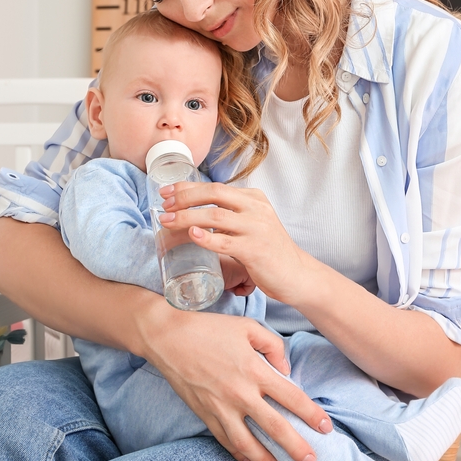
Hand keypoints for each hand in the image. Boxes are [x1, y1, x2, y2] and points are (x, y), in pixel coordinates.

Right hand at [139, 299, 332, 460]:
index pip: (291, 397)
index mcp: (255, 370)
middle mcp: (241, 393)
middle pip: (275, 427)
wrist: (168, 338)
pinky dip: (240, 455)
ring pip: (249, 444)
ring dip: (267, 459)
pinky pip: (226, 441)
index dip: (311, 414)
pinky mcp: (205, 415)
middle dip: (297, 447)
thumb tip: (285, 369)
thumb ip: (273, 346)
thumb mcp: (247, 327)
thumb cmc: (210, 328)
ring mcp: (221, 408)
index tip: (326, 427)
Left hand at [159, 182, 312, 304]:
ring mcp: (257, 228)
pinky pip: (226, 241)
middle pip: (214, 194)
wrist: (297, 274)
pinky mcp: (255, 250)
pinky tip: (192, 235)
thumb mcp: (254, 224)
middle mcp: (256, 208)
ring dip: (187, 217)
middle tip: (163, 205)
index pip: (216, 187)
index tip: (166, 192)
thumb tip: (196, 215)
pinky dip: (206, 237)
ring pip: (215, 215)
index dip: (187, 188)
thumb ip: (232, 215)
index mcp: (254, 198)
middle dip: (184, 197)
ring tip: (167, 221)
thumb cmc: (269, 251)